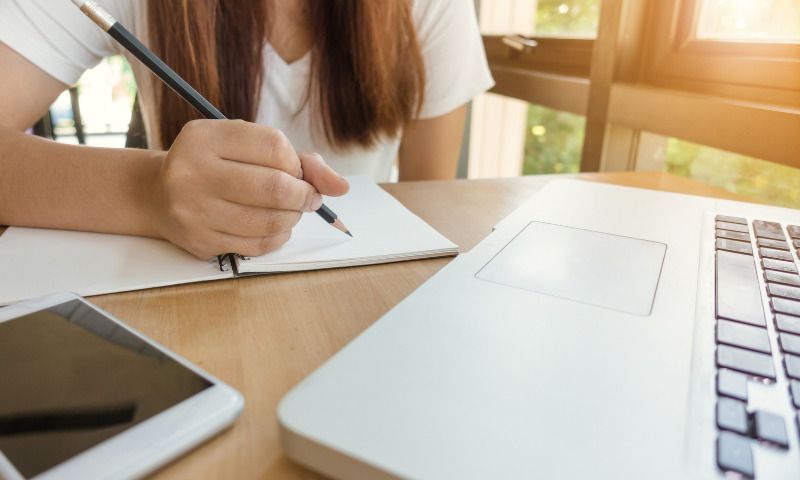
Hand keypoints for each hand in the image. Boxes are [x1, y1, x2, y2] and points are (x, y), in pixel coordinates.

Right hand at [149, 119, 348, 258]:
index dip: (297, 163)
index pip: (274, 147)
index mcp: (205, 137)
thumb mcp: (244, 145)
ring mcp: (193, 210)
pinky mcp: (200, 241)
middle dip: (304, 195)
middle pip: (276, 188)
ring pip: (270, 220)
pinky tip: (273, 226)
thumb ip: (296, 159)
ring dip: (293, 217)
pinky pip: (258, 245)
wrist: (158, 194)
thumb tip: (340, 186)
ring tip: (290, 210)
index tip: (297, 171)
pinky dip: (277, 236)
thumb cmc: (214, 165)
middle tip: (308, 197)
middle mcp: (193, 172)